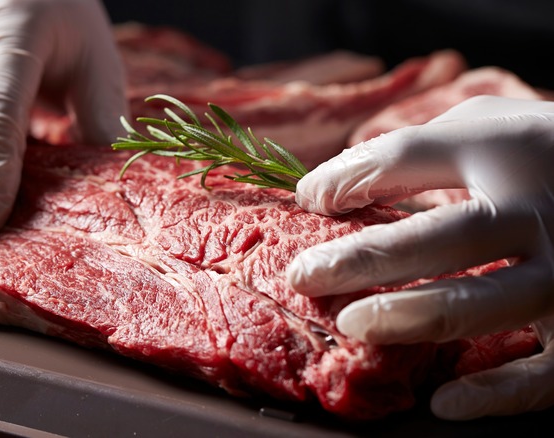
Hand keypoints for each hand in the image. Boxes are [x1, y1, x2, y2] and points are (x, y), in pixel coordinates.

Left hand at [286, 96, 553, 419]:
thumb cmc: (539, 153)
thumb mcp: (489, 125)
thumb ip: (418, 149)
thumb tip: (327, 189)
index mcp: (508, 148)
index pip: (408, 156)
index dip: (346, 177)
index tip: (307, 198)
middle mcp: (541, 209)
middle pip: (448, 235)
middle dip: (367, 258)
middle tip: (303, 274)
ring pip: (488, 301)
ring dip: (415, 315)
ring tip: (352, 323)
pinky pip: (547, 371)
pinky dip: (499, 392)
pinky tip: (443, 403)